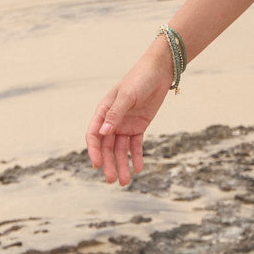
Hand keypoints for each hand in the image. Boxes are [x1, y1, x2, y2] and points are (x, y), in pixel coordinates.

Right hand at [86, 39, 173, 185]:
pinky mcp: (139, 127)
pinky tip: (138, 169)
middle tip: (111, 180)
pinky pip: (136, 145)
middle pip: (107, 147)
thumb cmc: (139, 79)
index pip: (94, 135)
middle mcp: (112, 120)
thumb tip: (103, 133)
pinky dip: (137, 156)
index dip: (94, 151)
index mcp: (103, 111)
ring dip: (122, 164)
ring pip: (121, 149)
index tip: (96, 165)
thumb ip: (115, 114)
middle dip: (108, 164)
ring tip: (125, 181)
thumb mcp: (127, 96)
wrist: (159, 72)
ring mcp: (125, 124)